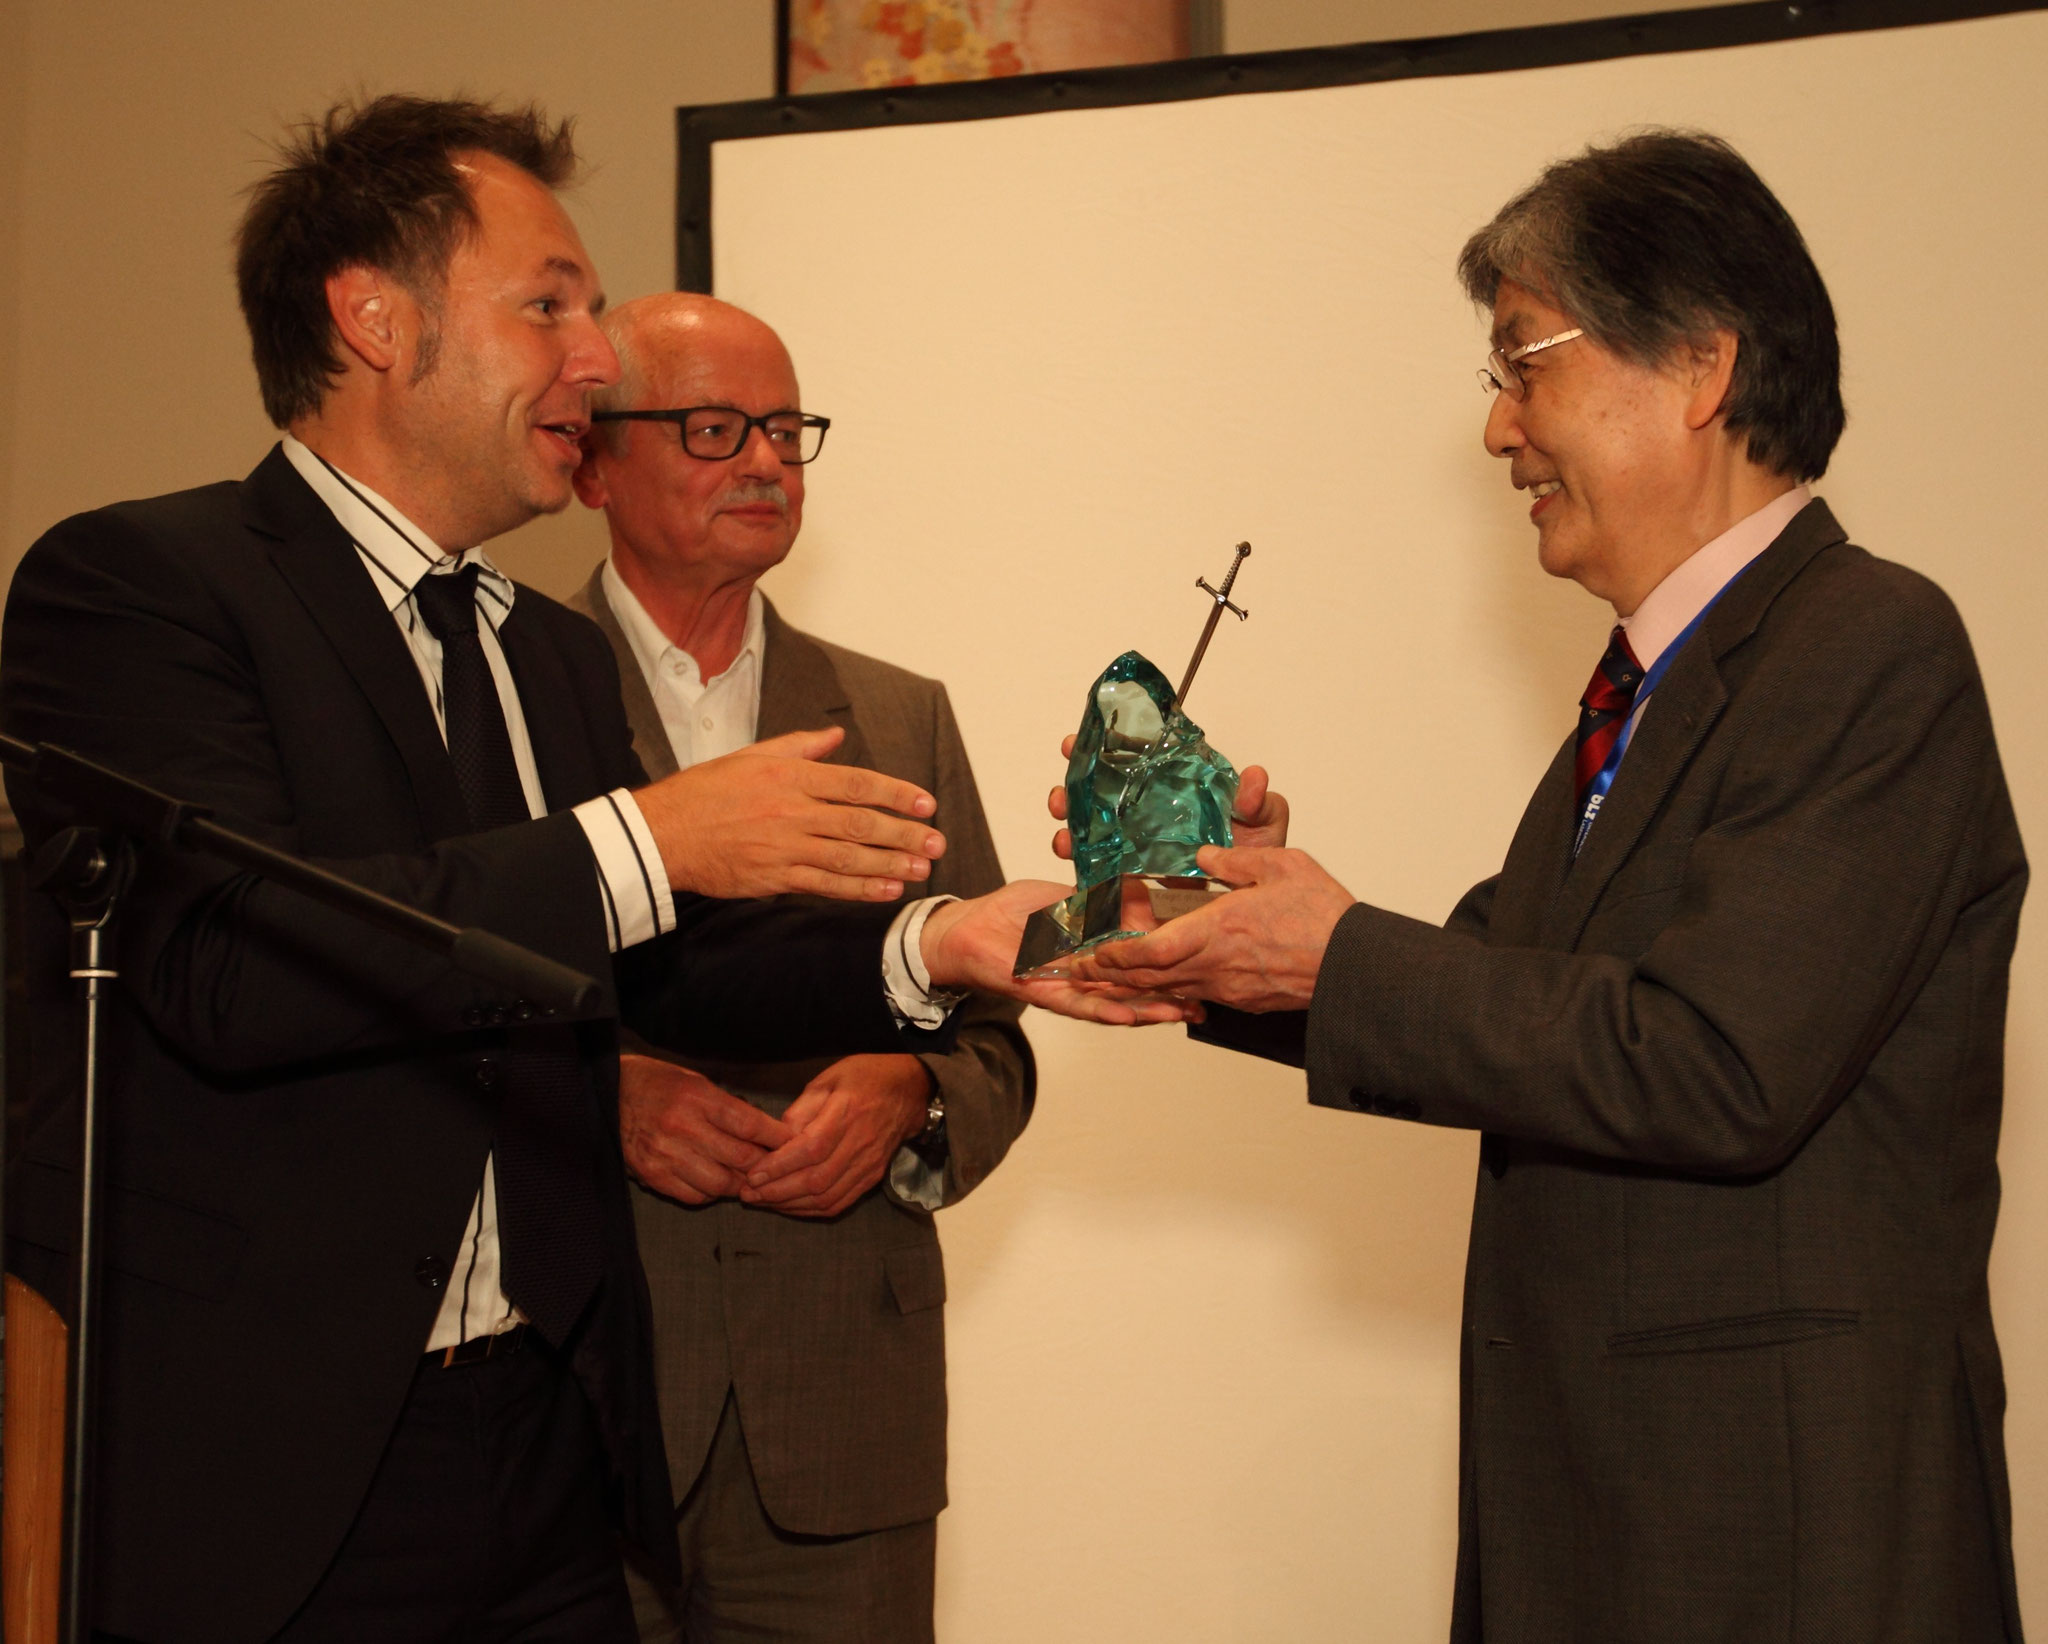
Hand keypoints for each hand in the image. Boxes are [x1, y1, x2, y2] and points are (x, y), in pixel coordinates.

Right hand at [618, 1052, 793, 1203]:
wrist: (608, 1096)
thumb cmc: (660, 1084)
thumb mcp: (697, 1082)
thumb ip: (729, 1108)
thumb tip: (767, 1134)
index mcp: (697, 1098)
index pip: (750, 1125)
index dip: (777, 1138)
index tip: (794, 1143)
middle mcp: (682, 1128)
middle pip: (740, 1158)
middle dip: (765, 1165)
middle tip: (777, 1166)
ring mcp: (665, 1155)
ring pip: (720, 1183)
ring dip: (740, 1183)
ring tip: (747, 1176)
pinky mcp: (652, 1175)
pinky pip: (694, 1196)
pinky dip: (712, 1193)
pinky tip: (715, 1181)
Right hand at [636, 725, 944, 901]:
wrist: (665, 832)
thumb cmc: (706, 791)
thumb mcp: (752, 755)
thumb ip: (799, 746)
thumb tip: (835, 736)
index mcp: (790, 776)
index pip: (856, 783)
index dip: (896, 794)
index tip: (925, 804)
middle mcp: (792, 810)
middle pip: (860, 823)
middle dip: (904, 834)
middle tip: (936, 842)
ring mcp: (784, 847)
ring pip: (848, 857)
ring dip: (889, 864)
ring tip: (920, 869)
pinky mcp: (774, 877)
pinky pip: (825, 884)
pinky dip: (857, 888)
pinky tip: (885, 889)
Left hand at [741, 1054, 930, 1217]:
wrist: (908, 1091)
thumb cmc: (863, 1078)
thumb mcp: (828, 1079)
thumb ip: (802, 1109)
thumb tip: (777, 1139)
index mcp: (848, 1112)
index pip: (811, 1148)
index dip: (780, 1166)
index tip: (752, 1175)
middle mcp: (860, 1143)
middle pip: (817, 1179)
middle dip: (777, 1192)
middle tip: (748, 1194)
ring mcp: (869, 1164)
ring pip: (827, 1197)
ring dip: (791, 1205)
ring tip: (763, 1202)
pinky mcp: (872, 1177)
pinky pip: (840, 1202)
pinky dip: (811, 1210)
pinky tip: (790, 1206)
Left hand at [920, 880, 1202, 1025]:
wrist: (965, 929)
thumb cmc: (1009, 912)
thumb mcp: (1063, 897)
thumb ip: (1098, 900)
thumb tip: (1139, 895)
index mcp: (1091, 951)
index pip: (1137, 960)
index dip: (1167, 963)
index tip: (1200, 961)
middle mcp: (1083, 976)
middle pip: (1133, 990)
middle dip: (1168, 996)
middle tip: (1203, 1001)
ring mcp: (1066, 987)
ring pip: (1112, 1004)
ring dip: (1146, 1010)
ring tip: (1179, 1013)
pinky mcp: (1044, 993)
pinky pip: (1077, 1005)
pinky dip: (1102, 1010)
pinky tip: (1128, 1013)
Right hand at [1047, 734, 1289, 858]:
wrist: (1250, 903)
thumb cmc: (1257, 855)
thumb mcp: (1264, 823)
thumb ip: (1258, 802)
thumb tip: (1254, 778)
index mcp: (1175, 786)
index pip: (1132, 758)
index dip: (1103, 747)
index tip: (1076, 742)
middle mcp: (1150, 811)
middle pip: (1101, 791)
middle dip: (1073, 789)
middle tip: (1060, 793)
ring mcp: (1139, 844)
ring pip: (1093, 829)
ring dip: (1071, 829)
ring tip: (1063, 838)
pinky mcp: (1134, 878)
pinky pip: (1100, 870)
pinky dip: (1082, 868)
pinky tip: (1076, 870)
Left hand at [1065, 845, 1355, 1012]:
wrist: (1357, 966)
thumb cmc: (1323, 916)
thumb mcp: (1279, 866)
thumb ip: (1233, 861)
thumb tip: (1203, 857)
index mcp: (1215, 931)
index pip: (1147, 952)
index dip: (1112, 956)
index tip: (1088, 952)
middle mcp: (1214, 967)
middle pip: (1148, 979)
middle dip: (1109, 977)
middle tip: (1078, 973)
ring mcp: (1229, 989)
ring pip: (1169, 992)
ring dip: (1134, 988)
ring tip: (1104, 983)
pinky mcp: (1245, 1000)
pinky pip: (1198, 997)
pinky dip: (1171, 993)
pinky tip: (1163, 987)